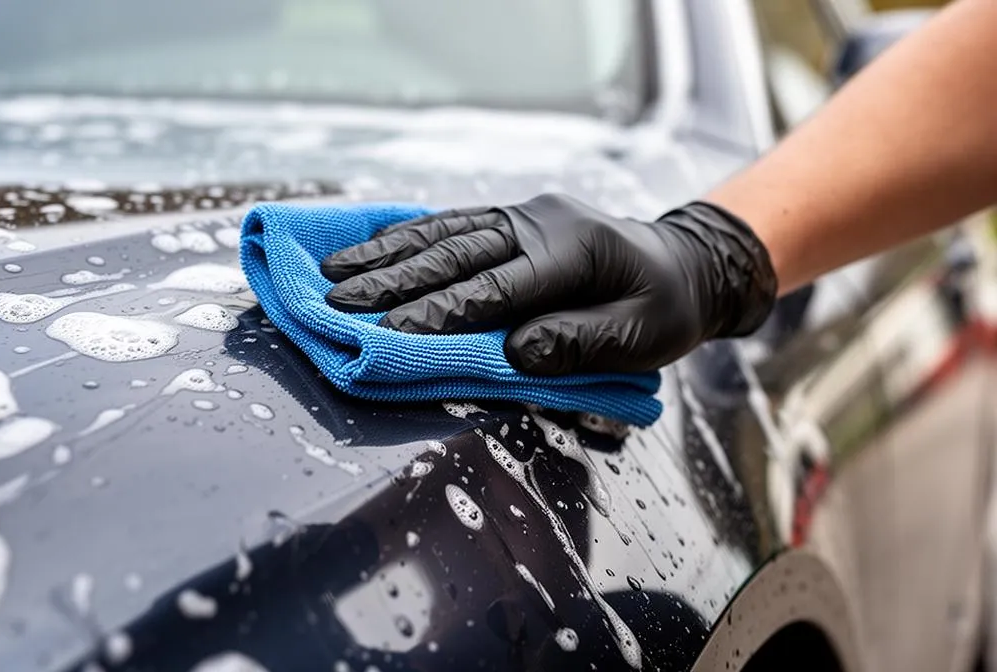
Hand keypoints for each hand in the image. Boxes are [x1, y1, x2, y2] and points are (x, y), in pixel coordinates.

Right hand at [320, 193, 776, 374]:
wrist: (683, 262)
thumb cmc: (664, 308)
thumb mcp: (643, 335)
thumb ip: (582, 342)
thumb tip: (518, 352)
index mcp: (576, 250)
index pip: (499, 287)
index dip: (445, 312)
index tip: (395, 333)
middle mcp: (540, 222)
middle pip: (457, 254)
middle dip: (395, 282)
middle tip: (340, 304)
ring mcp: (521, 215)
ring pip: (444, 233)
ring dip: (386, 256)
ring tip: (332, 274)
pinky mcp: (509, 219)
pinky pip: (450, 224)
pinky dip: (405, 237)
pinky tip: (366, 247)